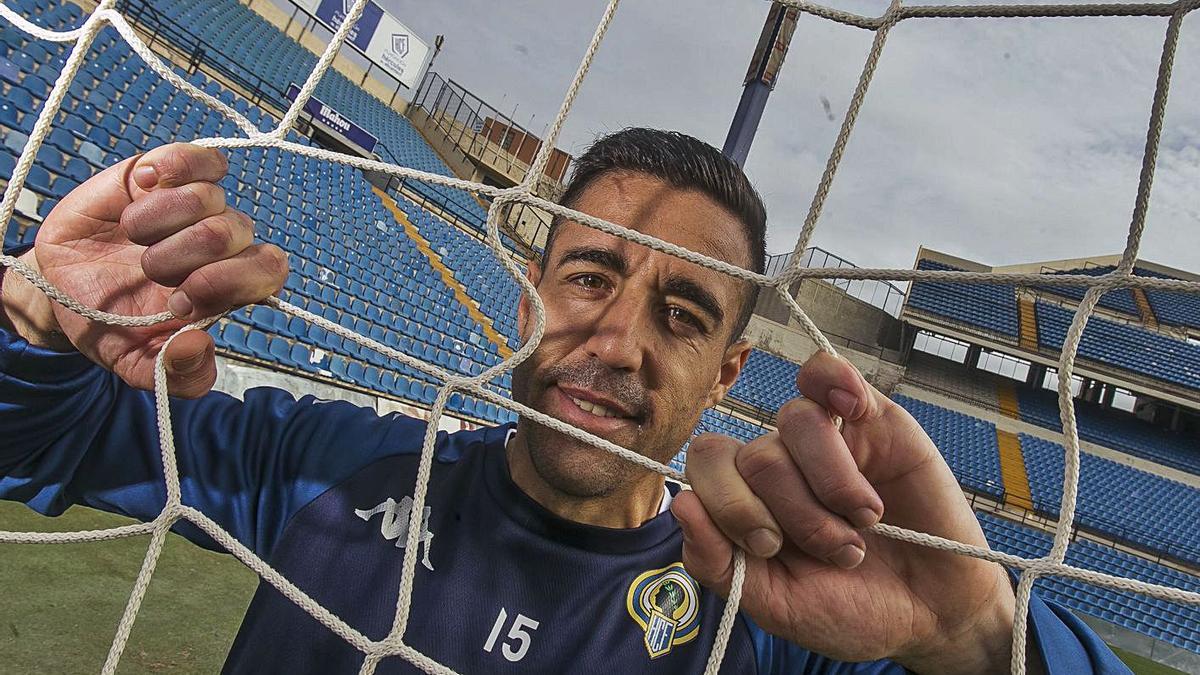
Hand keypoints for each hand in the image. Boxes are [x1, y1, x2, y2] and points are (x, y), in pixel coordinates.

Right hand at [2, 143, 286, 396]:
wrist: (60, 285)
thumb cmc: (109, 322)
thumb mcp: (136, 364)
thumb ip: (178, 374)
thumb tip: (200, 345)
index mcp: (229, 288)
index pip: (269, 271)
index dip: (225, 281)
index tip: (178, 300)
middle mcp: (225, 246)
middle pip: (232, 232)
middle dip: (180, 255)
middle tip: (148, 270)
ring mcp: (201, 206)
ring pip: (208, 197)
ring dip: (157, 220)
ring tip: (132, 236)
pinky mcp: (173, 173)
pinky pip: (201, 158)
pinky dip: (172, 167)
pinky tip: (141, 186)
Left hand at [671, 352, 1018, 672]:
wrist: (934, 613)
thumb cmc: (854, 608)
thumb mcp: (776, 604)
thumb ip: (718, 564)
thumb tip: (681, 506)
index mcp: (747, 502)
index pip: (705, 467)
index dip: (728, 504)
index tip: (769, 548)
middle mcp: (778, 464)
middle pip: (751, 454)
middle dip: (790, 511)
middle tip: (836, 550)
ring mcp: (824, 437)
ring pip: (794, 423)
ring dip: (831, 485)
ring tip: (865, 524)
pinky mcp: (871, 418)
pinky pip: (828, 372)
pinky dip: (833, 380)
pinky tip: (849, 408)